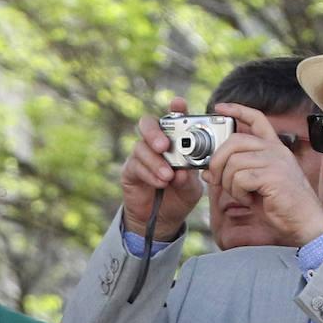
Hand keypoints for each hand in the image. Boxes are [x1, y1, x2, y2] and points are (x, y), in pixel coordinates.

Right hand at [120, 95, 203, 239]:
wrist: (163, 220)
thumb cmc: (180, 196)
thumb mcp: (192, 187)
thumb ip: (189, 178)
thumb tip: (182, 171)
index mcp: (175, 140)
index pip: (174, 119)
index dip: (175, 108)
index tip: (178, 103)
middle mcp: (155, 143)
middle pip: (148, 124)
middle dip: (154, 132)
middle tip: (164, 146)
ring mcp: (141, 156)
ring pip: (141, 148)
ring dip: (155, 162)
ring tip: (167, 176)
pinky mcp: (130, 171)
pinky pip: (136, 166)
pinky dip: (149, 174)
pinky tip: (160, 183)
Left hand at [205, 103, 322, 244]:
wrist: (305, 221)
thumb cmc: (281, 205)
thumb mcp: (253, 187)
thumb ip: (233, 175)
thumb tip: (207, 173)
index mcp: (274, 148)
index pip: (256, 119)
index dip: (237, 110)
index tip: (220, 108)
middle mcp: (276, 150)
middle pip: (234, 141)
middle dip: (217, 161)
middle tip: (217, 179)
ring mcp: (276, 161)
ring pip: (234, 162)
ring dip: (229, 183)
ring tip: (241, 194)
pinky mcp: (273, 176)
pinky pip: (241, 179)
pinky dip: (238, 193)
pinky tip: (249, 200)